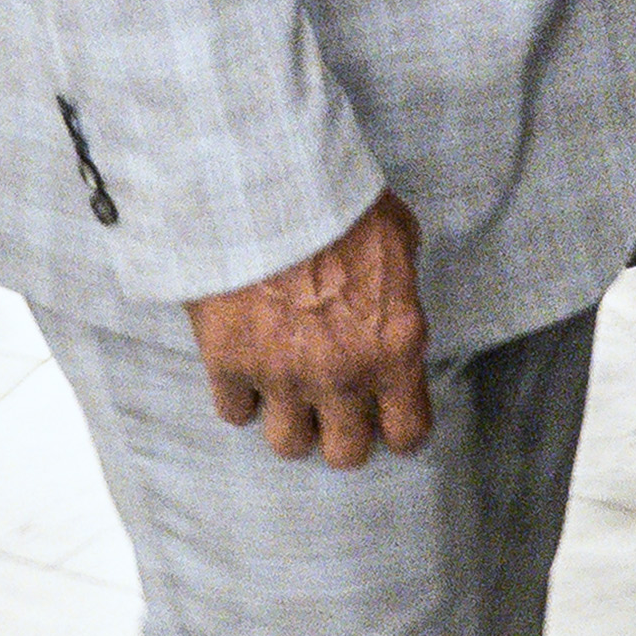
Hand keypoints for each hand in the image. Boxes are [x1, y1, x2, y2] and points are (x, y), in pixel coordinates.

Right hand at [188, 191, 432, 470]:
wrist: (265, 181)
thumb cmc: (338, 199)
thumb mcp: (397, 236)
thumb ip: (398, 287)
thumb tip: (391, 299)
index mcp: (394, 346)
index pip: (407, 432)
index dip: (396, 428)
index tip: (385, 418)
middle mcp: (342, 374)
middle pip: (345, 454)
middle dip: (341, 433)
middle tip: (332, 406)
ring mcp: (283, 374)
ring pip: (288, 444)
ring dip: (289, 421)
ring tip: (286, 392)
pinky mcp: (229, 362)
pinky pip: (234, 410)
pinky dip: (239, 395)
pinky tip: (245, 368)